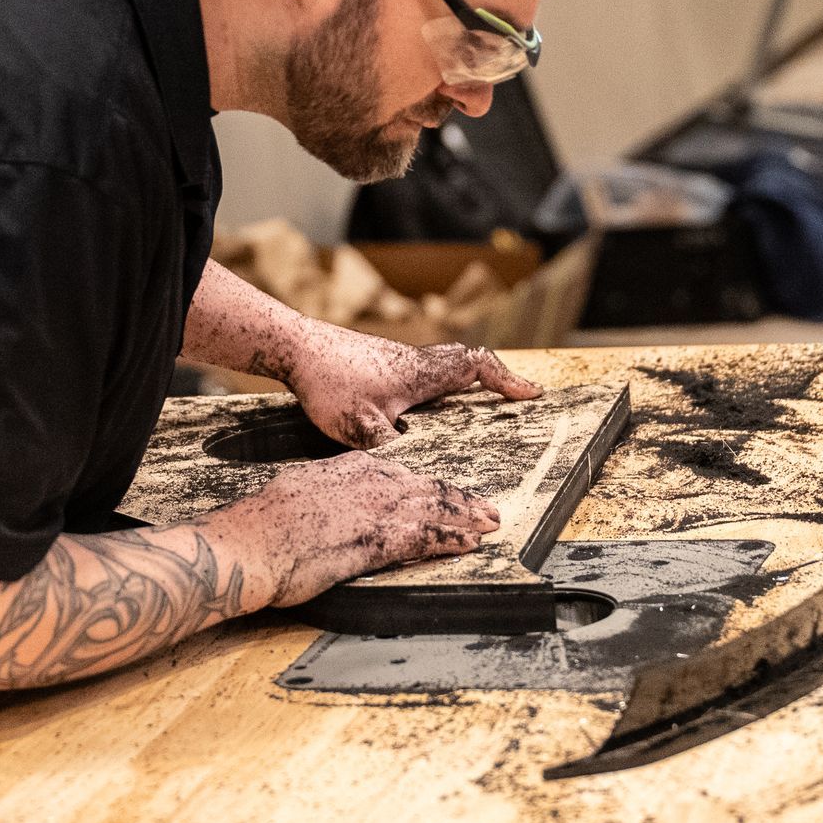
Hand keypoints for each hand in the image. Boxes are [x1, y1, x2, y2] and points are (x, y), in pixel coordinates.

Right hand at [212, 453, 501, 605]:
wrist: (247, 543)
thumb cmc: (258, 528)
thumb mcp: (294, 494)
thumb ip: (321, 495)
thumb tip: (328, 506)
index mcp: (344, 469)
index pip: (398, 473)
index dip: (425, 484)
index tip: (442, 491)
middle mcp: (365, 483)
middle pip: (424, 487)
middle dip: (457, 498)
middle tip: (484, 507)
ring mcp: (373, 509)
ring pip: (433, 508)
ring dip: (464, 517)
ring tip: (488, 523)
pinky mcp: (377, 540)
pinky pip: (425, 538)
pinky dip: (451, 540)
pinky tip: (468, 544)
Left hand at [285, 323, 542, 449]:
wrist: (292, 347)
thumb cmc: (327, 382)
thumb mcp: (360, 427)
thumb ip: (388, 451)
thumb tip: (410, 476)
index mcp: (421, 373)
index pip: (476, 366)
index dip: (506, 380)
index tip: (530, 394)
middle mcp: (414, 362)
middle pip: (465, 363)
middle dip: (493, 380)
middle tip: (512, 398)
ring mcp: (395, 360)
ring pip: (441, 367)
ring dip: (462, 383)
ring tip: (475, 408)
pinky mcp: (377, 363)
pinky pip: (419, 373)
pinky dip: (435, 387)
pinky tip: (420, 409)